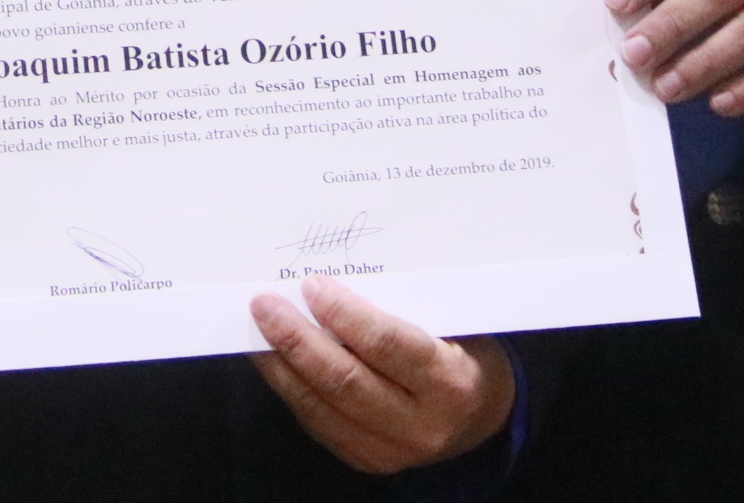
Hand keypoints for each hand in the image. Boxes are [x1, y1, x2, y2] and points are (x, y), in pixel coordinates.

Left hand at [248, 277, 514, 473]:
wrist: (484, 419)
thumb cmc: (465, 352)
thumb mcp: (452, 325)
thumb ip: (403, 309)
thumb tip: (333, 282)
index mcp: (450, 383)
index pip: (388, 345)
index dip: (345, 315)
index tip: (312, 286)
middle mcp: (421, 424)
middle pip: (346, 381)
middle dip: (298, 340)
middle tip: (265, 305)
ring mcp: (392, 451)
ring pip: (323, 406)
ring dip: (283, 365)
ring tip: (258, 329)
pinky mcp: (367, 460)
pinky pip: (319, 423)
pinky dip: (291, 388)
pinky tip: (274, 360)